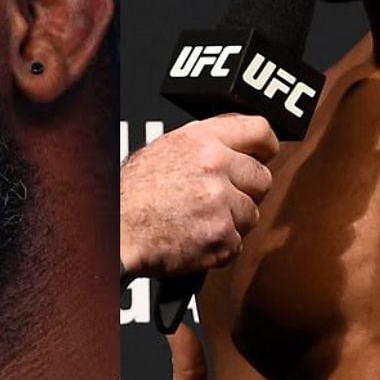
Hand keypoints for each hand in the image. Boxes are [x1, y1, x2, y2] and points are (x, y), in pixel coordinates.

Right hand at [121, 114, 278, 279]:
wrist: (113, 233)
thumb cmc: (128, 197)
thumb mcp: (161, 151)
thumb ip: (203, 147)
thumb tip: (234, 151)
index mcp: (199, 140)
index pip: (258, 130)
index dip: (265, 147)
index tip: (264, 156)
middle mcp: (213, 166)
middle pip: (262, 179)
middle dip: (245, 193)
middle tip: (217, 200)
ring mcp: (220, 203)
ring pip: (251, 215)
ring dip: (230, 222)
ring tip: (196, 221)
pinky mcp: (221, 237)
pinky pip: (236, 244)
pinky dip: (217, 248)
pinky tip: (192, 239)